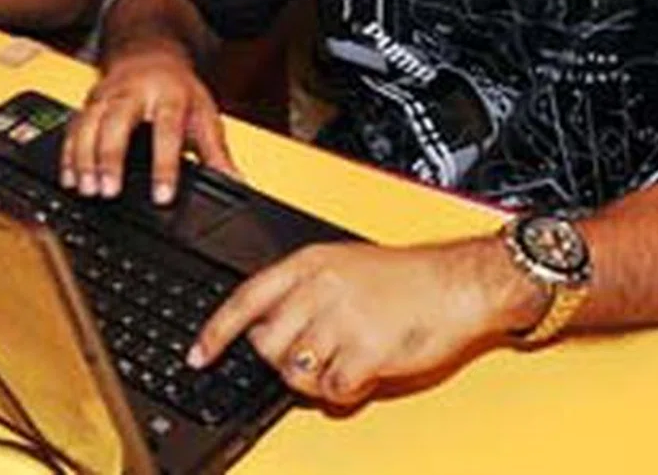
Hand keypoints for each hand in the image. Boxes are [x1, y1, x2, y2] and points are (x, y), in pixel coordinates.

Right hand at [60, 39, 235, 204]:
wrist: (149, 50)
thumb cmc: (178, 87)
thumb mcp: (204, 114)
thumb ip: (216, 151)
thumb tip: (235, 182)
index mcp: (169, 95)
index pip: (167, 130)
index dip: (165, 165)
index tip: (162, 196)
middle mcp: (134, 92)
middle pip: (117, 121)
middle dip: (109, 157)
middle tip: (108, 192)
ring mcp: (107, 96)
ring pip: (89, 124)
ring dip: (84, 158)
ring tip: (86, 190)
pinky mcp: (89, 103)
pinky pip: (73, 128)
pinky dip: (69, 154)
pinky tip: (69, 179)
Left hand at [187, 239, 517, 407]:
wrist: (458, 283)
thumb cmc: (408, 277)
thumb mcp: (344, 264)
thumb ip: (304, 290)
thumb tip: (270, 325)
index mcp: (310, 264)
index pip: (246, 299)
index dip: (215, 332)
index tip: (199, 355)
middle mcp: (320, 289)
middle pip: (267, 343)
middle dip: (281, 360)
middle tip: (311, 359)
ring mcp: (342, 319)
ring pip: (296, 370)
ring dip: (315, 380)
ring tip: (342, 366)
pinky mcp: (367, 350)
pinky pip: (333, 390)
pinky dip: (344, 393)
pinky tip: (361, 376)